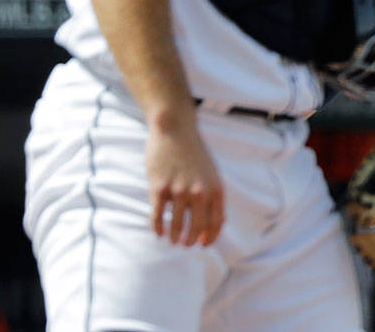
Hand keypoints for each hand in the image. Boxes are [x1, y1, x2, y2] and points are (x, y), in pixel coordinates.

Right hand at [145, 120, 225, 245]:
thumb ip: (214, 195)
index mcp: (216, 188)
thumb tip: (216, 223)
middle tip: (185, 244)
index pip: (216, 222)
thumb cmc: (194, 153)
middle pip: (197, 227)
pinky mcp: (159, 188)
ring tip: (173, 240)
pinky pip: (158, 217)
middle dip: (191, 240)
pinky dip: (158, 228)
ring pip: (177, 226)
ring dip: (175, 237)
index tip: (203, 244)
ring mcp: (179, 191)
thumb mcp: (212, 173)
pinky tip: (158, 232)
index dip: (210, 237)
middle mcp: (200, 192)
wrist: (175, 130)